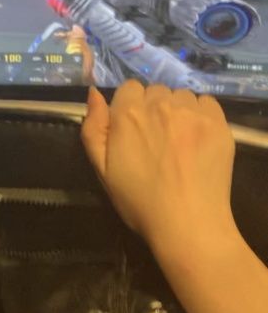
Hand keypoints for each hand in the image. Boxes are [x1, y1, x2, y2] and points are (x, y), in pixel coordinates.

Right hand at [81, 81, 235, 250]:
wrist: (188, 223)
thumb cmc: (140, 202)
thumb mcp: (102, 171)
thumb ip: (93, 129)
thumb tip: (93, 93)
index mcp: (128, 114)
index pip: (128, 89)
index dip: (129, 109)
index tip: (133, 132)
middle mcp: (161, 104)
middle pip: (155, 91)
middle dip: (153, 109)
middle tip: (156, 142)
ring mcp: (192, 112)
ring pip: (181, 96)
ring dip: (177, 111)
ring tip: (178, 143)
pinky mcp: (218, 122)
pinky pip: (206, 102)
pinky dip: (200, 115)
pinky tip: (197, 141)